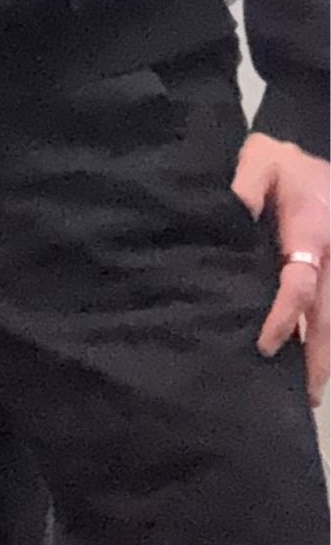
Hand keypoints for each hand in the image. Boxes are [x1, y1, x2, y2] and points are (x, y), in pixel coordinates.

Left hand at [233, 133, 330, 405]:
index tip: (267, 344)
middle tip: (308, 396)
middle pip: (328, 314)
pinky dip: (324, 330)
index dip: (284, 316)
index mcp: (312, 233)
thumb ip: (242, 186)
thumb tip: (224, 215)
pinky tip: (313, 356)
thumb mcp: (258, 161)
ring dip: (325, 350)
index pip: (301, 285)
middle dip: (319, 356)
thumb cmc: (282, 161)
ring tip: (311, 389)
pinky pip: (330, 302)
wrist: (313, 147)